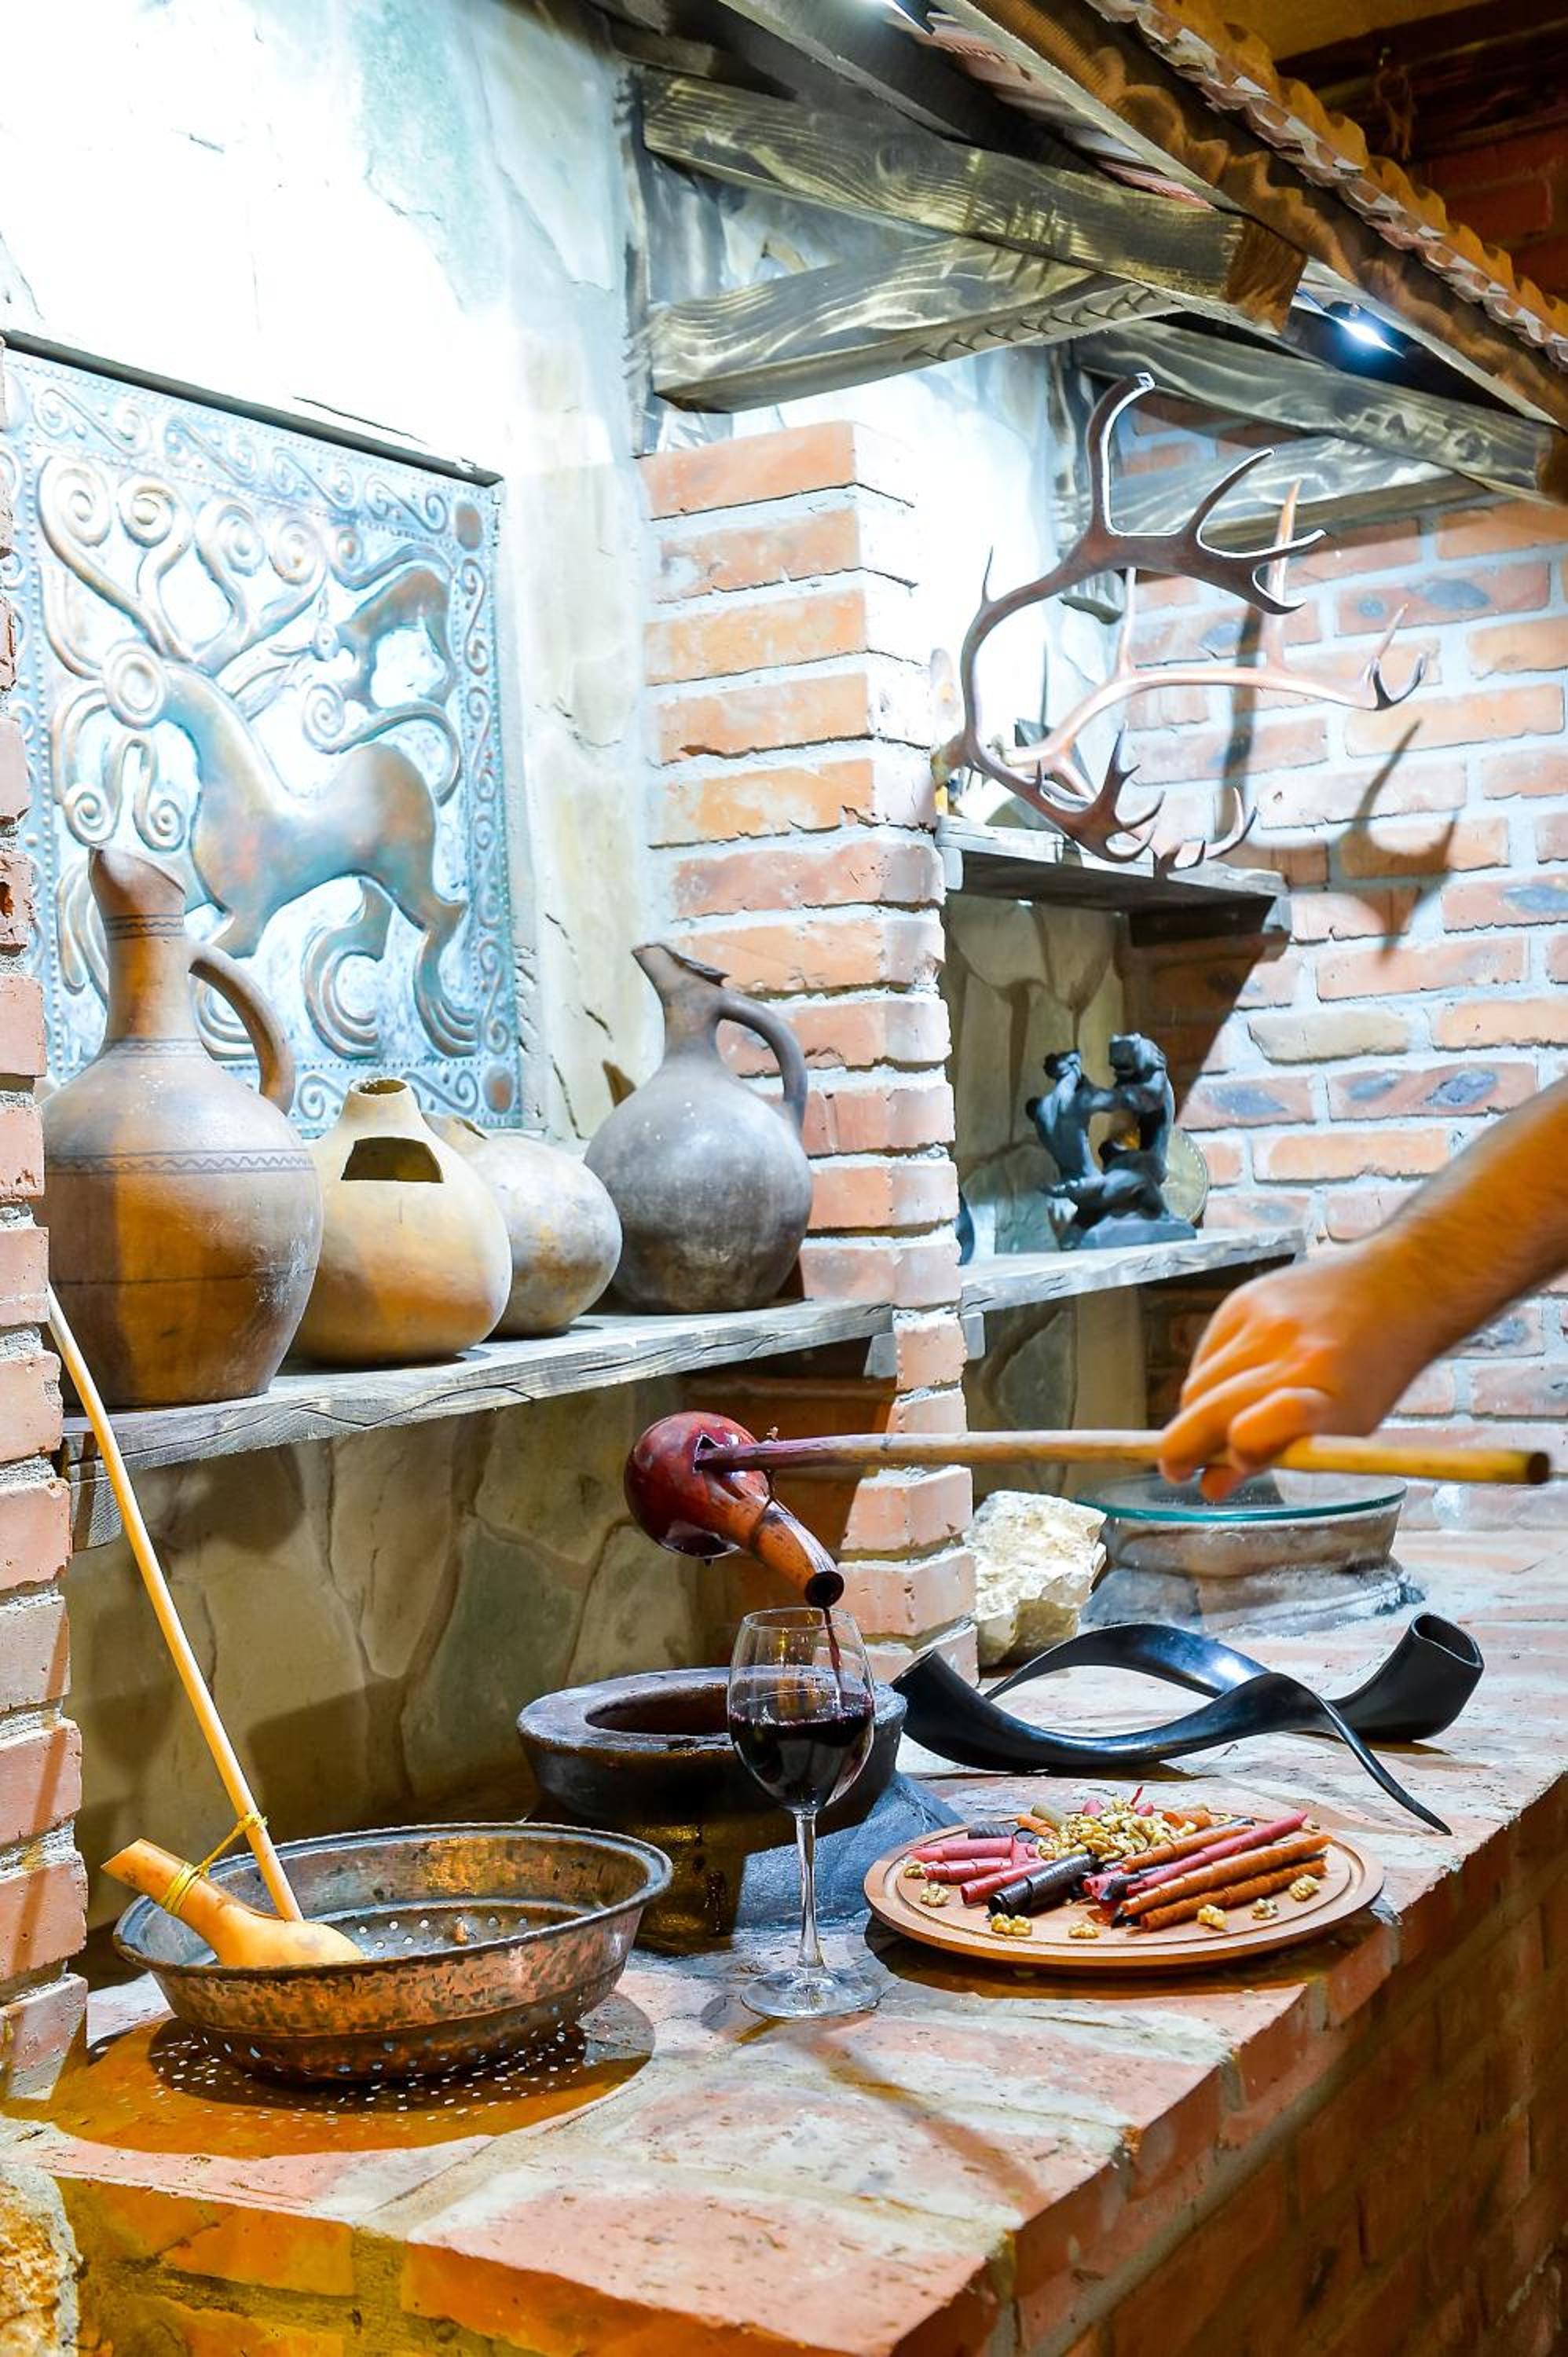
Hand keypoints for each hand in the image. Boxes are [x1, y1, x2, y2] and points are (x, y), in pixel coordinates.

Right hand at [1158, 1248, 1426, 1499]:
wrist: (1396, 1287)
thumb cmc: (1370, 1370)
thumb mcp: (1343, 1426)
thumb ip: (1278, 1453)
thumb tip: (1210, 1486)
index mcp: (1328, 1397)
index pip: (1264, 1428)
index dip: (1236, 1452)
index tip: (1209, 1477)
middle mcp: (1291, 1354)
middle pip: (1207, 1409)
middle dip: (1180, 1448)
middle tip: (1176, 1469)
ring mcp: (1262, 1321)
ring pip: (1197, 1384)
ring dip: (1197, 1412)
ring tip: (1215, 1424)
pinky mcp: (1243, 1299)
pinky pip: (1204, 1353)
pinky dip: (1210, 1376)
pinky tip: (1235, 1379)